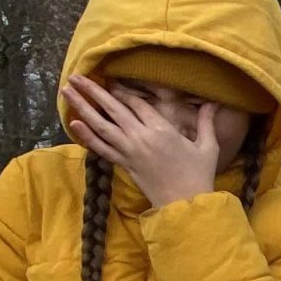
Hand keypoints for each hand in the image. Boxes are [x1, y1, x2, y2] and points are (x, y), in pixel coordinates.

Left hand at [61, 75, 221, 206]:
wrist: (184, 204)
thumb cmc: (199, 175)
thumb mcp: (208, 146)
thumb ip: (206, 122)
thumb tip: (213, 102)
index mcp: (163, 129)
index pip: (137, 104)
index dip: (123, 91)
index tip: (110, 81)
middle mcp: (142, 137)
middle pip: (114, 108)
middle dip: (94, 91)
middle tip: (76, 76)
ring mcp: (130, 151)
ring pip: (101, 125)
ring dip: (83, 107)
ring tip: (67, 92)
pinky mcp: (124, 165)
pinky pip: (102, 147)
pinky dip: (87, 135)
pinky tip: (74, 123)